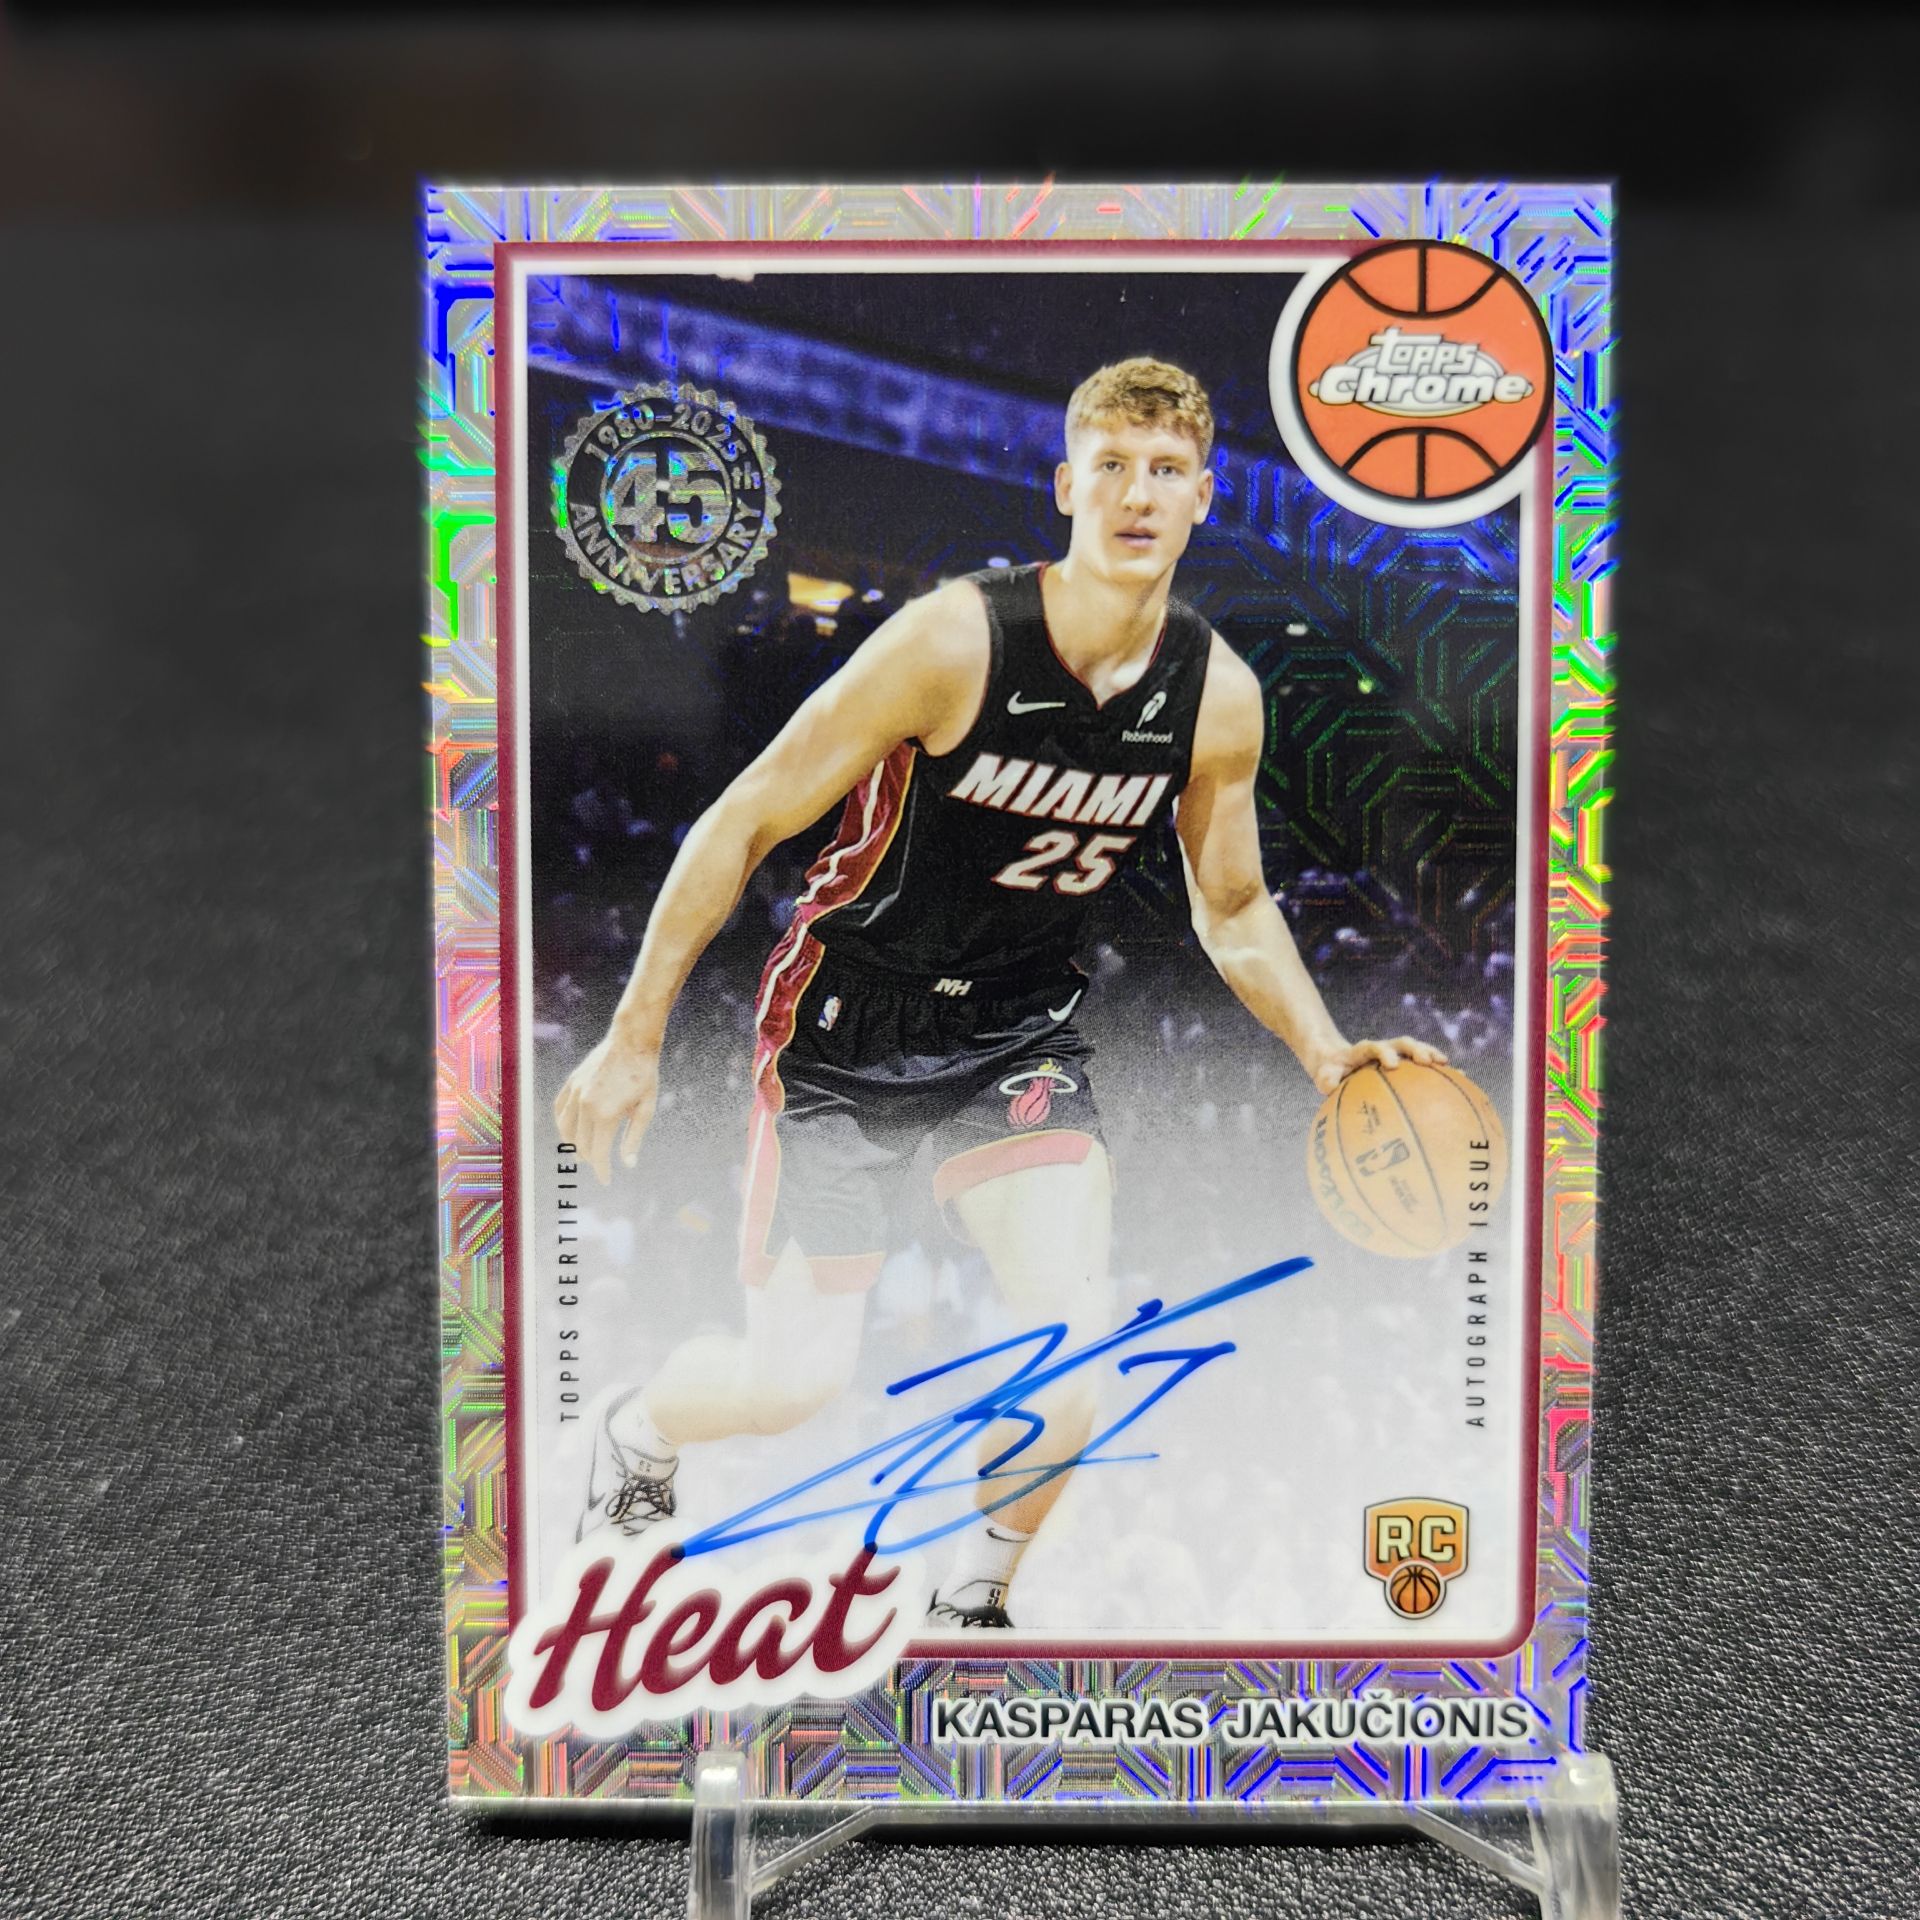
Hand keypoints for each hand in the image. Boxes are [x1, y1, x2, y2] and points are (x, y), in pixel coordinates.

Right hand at [554, 1033, 659, 1184]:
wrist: (632, 1041)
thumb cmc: (644, 1075)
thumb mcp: (646, 1109)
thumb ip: (634, 1138)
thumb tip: (628, 1164)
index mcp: (605, 1115)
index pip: (598, 1153)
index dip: (602, 1171)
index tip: (606, 1180)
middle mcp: (586, 1106)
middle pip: (581, 1144)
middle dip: (590, 1159)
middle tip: (599, 1166)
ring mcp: (576, 1093)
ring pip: (566, 1129)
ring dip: (573, 1144)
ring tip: (583, 1152)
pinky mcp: (572, 1082)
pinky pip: (560, 1109)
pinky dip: (562, 1123)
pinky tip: (569, 1129)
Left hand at [1309, 1035, 1446, 1096]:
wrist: (1335, 1061)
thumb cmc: (1330, 1071)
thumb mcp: (1324, 1075)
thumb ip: (1326, 1079)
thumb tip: (1328, 1086)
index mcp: (1362, 1050)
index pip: (1374, 1046)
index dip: (1384, 1052)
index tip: (1392, 1064)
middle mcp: (1382, 1049)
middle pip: (1401, 1042)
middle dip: (1415, 1049)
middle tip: (1428, 1061)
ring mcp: (1394, 1054)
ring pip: (1416, 1050)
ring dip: (1431, 1055)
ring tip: (1449, 1067)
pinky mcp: (1403, 1063)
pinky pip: (1422, 1066)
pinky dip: (1438, 1071)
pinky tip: (1459, 1080)